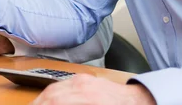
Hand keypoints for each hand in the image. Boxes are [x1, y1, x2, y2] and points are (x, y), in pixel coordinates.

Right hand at [31, 74, 155, 104]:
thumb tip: (57, 104)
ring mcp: (82, 81)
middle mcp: (83, 87)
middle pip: (51, 96)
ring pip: (52, 90)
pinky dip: (50, 94)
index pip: (56, 102)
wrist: (140, 101)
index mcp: (89, 99)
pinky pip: (60, 85)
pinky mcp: (83, 79)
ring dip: (41, 101)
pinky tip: (47, 101)